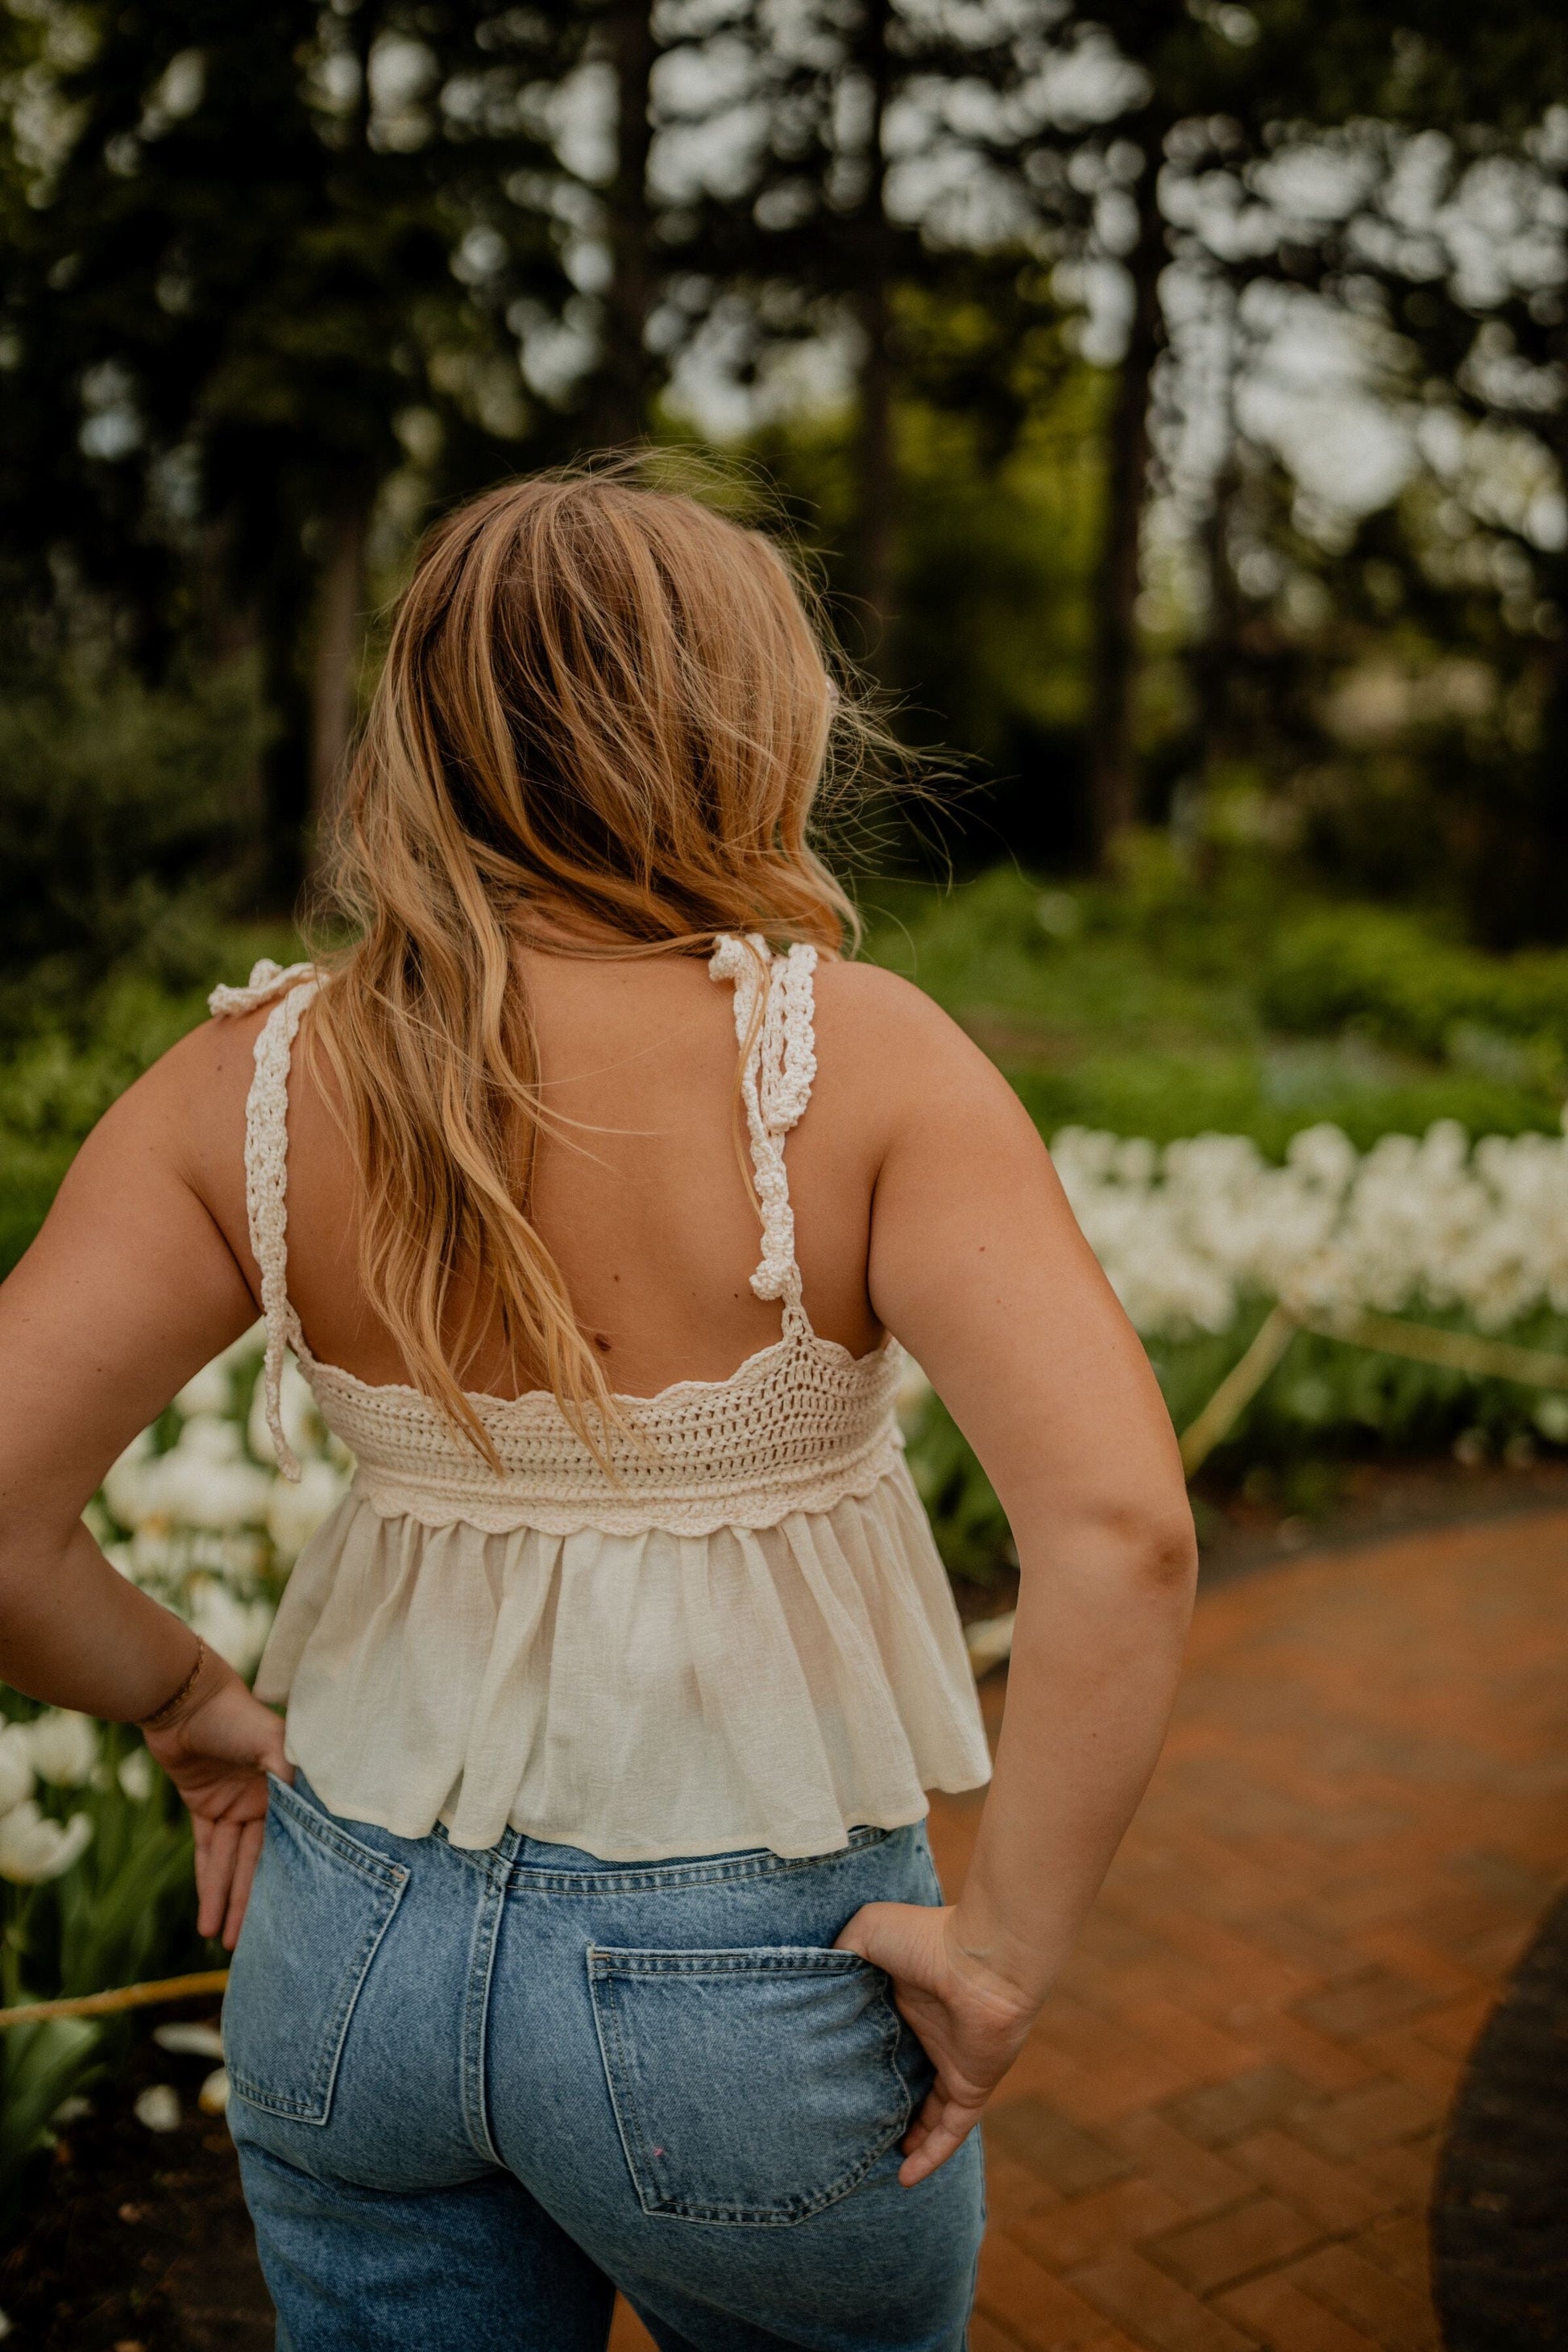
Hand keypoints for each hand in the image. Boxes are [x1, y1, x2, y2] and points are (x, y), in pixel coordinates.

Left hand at [144, 1665, 291, 1950]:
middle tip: (243, 1944)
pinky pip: (206, 1850)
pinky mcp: (204, 1808)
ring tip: (219, 1938)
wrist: (184, 1700)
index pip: (288, 1842)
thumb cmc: (234, 1714)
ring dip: (223, 1899)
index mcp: (286, 1788)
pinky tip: (207, 1911)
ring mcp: (234, 1806)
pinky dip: (206, 1878)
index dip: (286, 1878)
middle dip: (249, 1902)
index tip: (288, 1914)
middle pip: (256, 1861)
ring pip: (229, 1862)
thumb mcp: (271, 1739)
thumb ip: (288, 1771)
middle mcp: (264, 1801)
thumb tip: (307, 1807)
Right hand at [834, 1901, 1038, 2185]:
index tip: (832, 2072)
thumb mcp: (867, 1930)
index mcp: (908, 1999)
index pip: (884, 2034)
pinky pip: (952, 2131)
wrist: (983, 1959)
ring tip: (879, 2157)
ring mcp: (955, 2062)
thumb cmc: (926, 1937)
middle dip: (886, 2097)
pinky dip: (932, 2154)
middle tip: (852, 2121)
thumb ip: (842, 1951)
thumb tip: (818, 1973)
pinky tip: (907, 2177)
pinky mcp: (972, 2086)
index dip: (863, 2054)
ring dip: (909, 2135)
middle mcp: (933, 2033)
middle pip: (906, 2076)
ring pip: (930, 2112)